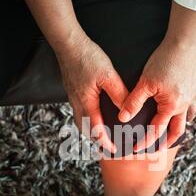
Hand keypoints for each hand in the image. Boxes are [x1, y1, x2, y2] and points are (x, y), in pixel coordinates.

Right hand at [55, 36, 128, 153]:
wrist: (69, 45)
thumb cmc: (87, 58)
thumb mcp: (108, 75)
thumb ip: (118, 94)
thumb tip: (126, 110)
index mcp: (86, 102)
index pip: (95, 129)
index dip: (104, 142)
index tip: (113, 150)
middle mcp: (77, 104)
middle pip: (84, 130)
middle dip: (95, 141)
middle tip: (106, 148)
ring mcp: (72, 98)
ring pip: (80, 122)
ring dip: (89, 131)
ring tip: (99, 136)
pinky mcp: (72, 91)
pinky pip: (78, 112)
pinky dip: (86, 120)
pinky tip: (92, 115)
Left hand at [118, 39, 195, 151]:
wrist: (185, 42)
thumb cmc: (164, 60)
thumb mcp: (145, 83)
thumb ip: (134, 102)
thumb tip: (123, 118)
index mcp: (171, 106)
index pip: (157, 130)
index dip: (145, 141)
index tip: (137, 149)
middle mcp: (185, 104)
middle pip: (178, 130)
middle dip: (168, 141)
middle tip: (159, 148)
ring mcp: (195, 95)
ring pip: (191, 116)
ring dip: (183, 123)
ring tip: (175, 127)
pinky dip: (193, 104)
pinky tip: (189, 103)